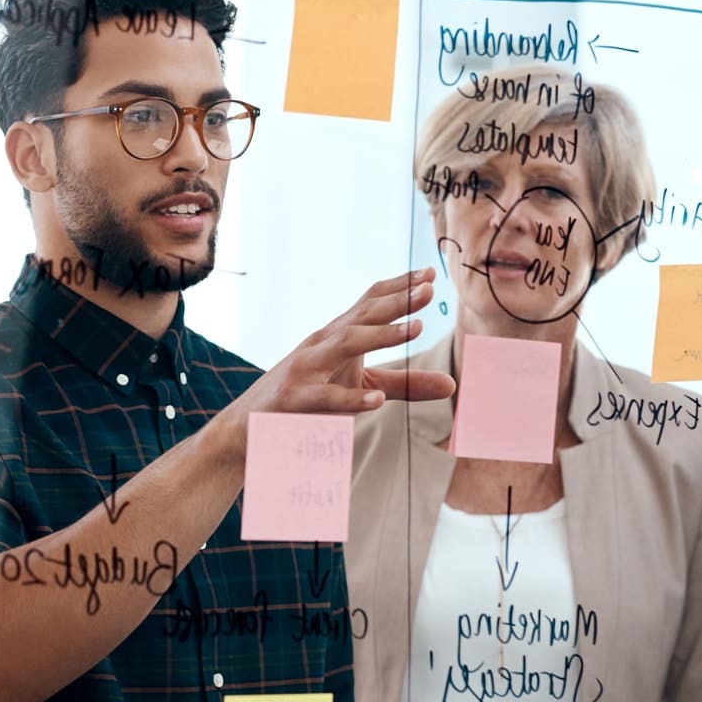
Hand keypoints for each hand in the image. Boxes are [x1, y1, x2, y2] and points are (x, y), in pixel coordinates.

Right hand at [224, 269, 454, 429]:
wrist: (249, 426)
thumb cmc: (308, 399)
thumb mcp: (360, 387)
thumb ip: (404, 384)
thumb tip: (452, 386)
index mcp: (335, 336)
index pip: (368, 303)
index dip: (399, 288)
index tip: (431, 275)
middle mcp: (321, 344)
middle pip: (361, 316)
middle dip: (396, 302)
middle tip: (429, 290)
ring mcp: (306, 369)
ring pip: (345, 344)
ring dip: (381, 334)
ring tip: (417, 328)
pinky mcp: (295, 400)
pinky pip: (326, 398)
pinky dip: (352, 398)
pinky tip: (377, 400)